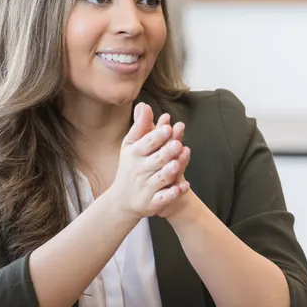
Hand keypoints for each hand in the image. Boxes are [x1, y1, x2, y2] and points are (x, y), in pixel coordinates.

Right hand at [109, 103, 190, 218]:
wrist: (122, 200)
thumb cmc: (130, 166)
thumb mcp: (131, 146)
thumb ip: (140, 126)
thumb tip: (144, 104)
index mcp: (134, 154)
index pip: (146, 144)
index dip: (157, 136)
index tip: (167, 127)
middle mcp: (139, 171)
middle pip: (155, 161)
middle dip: (165, 153)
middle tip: (177, 144)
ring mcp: (146, 187)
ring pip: (159, 179)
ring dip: (169, 172)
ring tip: (177, 164)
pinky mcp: (152, 202)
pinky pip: (163, 198)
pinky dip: (173, 193)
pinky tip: (183, 187)